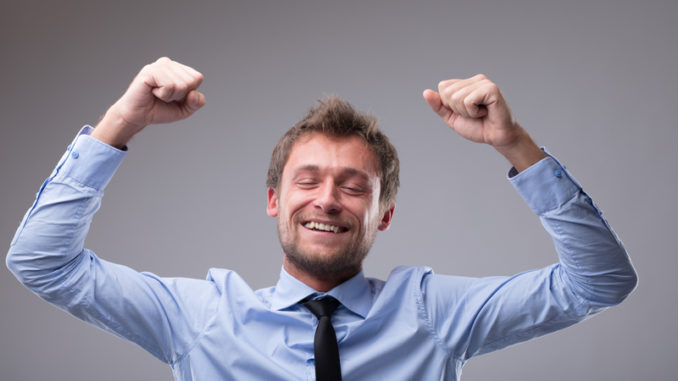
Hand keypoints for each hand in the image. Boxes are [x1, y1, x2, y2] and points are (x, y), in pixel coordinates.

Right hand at [92, 57, 205, 147]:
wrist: (138, 116)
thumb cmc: (159, 110)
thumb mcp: (184, 110)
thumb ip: (196, 103)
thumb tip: (194, 93)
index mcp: (177, 68)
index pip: (197, 78)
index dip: (189, 93)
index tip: (174, 96)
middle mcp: (168, 63)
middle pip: (191, 81)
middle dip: (180, 95)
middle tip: (164, 97)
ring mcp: (158, 66)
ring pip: (180, 84)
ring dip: (170, 96)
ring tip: (157, 94)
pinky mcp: (149, 72)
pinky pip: (169, 86)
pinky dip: (163, 95)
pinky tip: (152, 92)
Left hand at [423, 74, 544, 171]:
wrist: (495, 137)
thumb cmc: (477, 127)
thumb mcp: (452, 117)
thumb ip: (439, 105)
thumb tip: (426, 92)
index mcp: (466, 83)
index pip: (443, 87)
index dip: (449, 104)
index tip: (465, 111)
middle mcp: (475, 80)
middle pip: (448, 92)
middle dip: (457, 109)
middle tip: (473, 114)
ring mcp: (484, 83)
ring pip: (457, 97)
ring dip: (466, 112)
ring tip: (480, 113)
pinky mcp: (491, 89)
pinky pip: (468, 101)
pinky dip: (473, 112)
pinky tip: (485, 112)